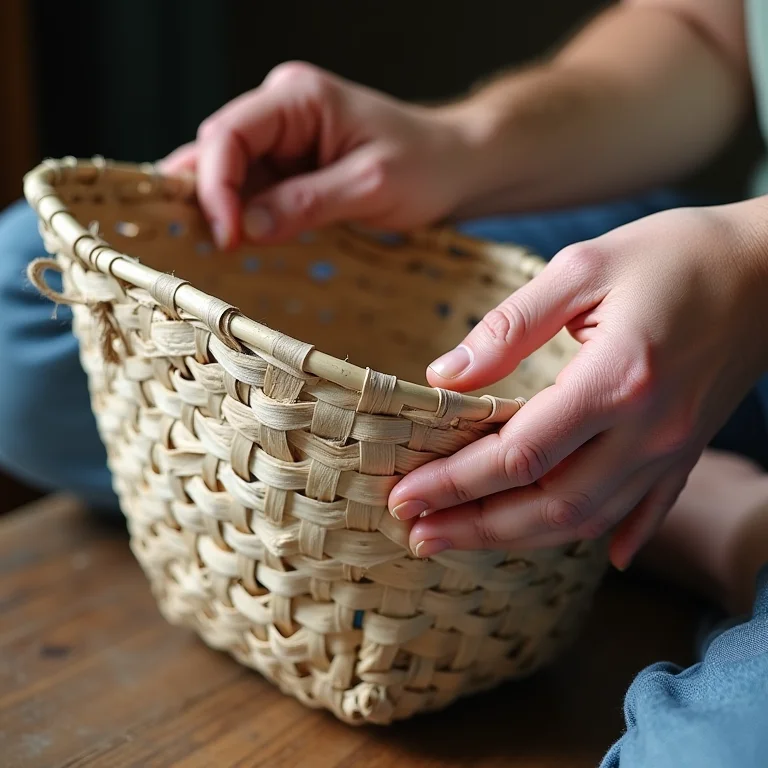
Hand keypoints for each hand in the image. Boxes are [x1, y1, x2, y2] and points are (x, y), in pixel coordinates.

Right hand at [160, 62, 482, 247]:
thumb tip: (247, 227)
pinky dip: (243, 215)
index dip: (215, 185)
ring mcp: (285, 140)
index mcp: (300, 97)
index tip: (227, 236)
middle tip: (211, 247)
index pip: (230, 133)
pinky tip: (236, 240)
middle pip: (220, 150)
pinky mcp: (292, 168)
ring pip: (230, 173)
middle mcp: (282, 110)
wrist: (456, 167)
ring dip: (221, 210)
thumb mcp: (370, 186)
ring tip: (216, 248)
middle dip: (210, 198)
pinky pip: (254, 190)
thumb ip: (307, 203)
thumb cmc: (426, 165)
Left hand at [388, 201, 767, 568]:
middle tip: (416, 534)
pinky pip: (646, 510)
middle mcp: (646, 430)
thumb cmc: (673, 255)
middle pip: (549, 506)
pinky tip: (597, 558)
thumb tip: (445, 376)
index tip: (405, 495)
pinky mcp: (686, 450)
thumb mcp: (582, 268)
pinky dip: (611, 535)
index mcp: (615, 380)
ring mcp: (671, 449)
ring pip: (587, 521)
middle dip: (474, 526)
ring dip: (518, 538)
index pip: (518, 453)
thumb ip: (509, 327)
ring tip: (460, 540)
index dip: (455, 481)